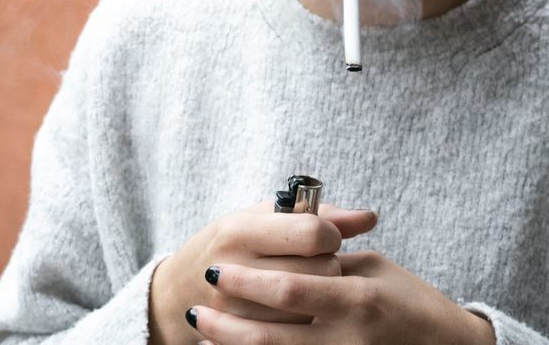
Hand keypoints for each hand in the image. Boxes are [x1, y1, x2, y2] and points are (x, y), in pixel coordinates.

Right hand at [148, 199, 378, 344]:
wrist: (179, 290)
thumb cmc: (232, 245)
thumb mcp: (261, 219)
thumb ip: (316, 216)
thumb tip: (369, 217)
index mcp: (239, 230)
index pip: (311, 232)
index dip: (329, 233)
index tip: (325, 236)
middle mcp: (234, 268)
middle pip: (319, 270)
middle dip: (329, 263)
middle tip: (318, 260)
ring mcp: (236, 308)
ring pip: (314, 305)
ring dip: (321, 294)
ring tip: (305, 282)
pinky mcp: (243, 333)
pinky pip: (298, 331)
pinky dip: (307, 317)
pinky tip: (297, 307)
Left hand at [185, 249, 497, 344]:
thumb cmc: (412, 302)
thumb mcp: (375, 269)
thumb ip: (331, 261)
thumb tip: (285, 249)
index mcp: (358, 299)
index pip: (288, 289)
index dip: (246, 282)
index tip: (217, 269)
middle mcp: (348, 337)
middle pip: (270, 335)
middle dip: (226, 321)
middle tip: (197, 304)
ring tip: (204, 327)